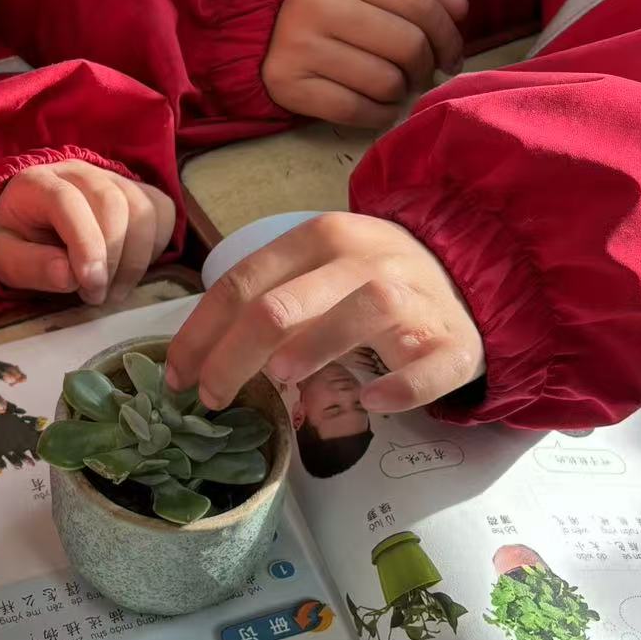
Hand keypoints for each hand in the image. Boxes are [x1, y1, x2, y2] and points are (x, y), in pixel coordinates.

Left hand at [0, 160, 176, 305]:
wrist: (30, 220)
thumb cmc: (18, 240)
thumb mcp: (5, 259)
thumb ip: (30, 266)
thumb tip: (68, 276)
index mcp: (38, 182)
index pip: (69, 202)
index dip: (86, 244)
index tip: (91, 285)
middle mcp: (78, 171)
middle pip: (113, 202)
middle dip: (113, 257)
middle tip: (98, 295)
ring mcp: (112, 177)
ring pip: (142, 208)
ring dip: (135, 258)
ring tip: (112, 290)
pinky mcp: (137, 190)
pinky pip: (161, 212)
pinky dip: (154, 246)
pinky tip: (129, 269)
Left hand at [166, 213, 484, 413]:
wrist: (463, 272)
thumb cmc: (366, 279)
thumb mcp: (313, 271)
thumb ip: (265, 301)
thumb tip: (199, 361)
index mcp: (318, 239)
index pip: (242, 284)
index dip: (201, 334)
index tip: (177, 376)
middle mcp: (363, 259)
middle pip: (283, 305)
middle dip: (233, 356)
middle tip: (212, 398)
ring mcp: (413, 298)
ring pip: (359, 314)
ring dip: (312, 350)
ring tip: (278, 381)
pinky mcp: (452, 342)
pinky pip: (427, 366)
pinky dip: (400, 386)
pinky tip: (371, 401)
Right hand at [263, 0, 467, 127]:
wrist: (256, 30)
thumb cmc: (326, 6)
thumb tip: (461, 10)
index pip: (417, 4)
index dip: (448, 35)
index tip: (452, 56)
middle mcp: (317, 4)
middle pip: (407, 46)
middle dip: (426, 68)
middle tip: (422, 75)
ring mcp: (298, 47)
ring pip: (385, 83)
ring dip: (401, 93)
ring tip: (395, 87)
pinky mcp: (287, 84)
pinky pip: (355, 111)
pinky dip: (378, 115)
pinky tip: (379, 107)